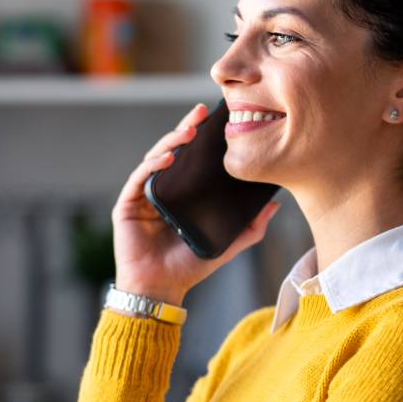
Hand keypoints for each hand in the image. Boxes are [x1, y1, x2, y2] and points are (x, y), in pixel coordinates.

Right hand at [111, 103, 281, 304]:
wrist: (160, 289)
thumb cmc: (189, 267)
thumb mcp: (226, 244)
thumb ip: (251, 228)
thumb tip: (275, 205)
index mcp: (182, 195)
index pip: (192, 160)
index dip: (202, 138)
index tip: (218, 120)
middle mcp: (162, 190)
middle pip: (173, 151)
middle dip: (186, 128)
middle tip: (201, 112)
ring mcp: (143, 195)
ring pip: (155, 158)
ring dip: (170, 142)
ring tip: (188, 131)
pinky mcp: (127, 204)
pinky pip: (140, 179)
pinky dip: (153, 165)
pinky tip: (168, 158)